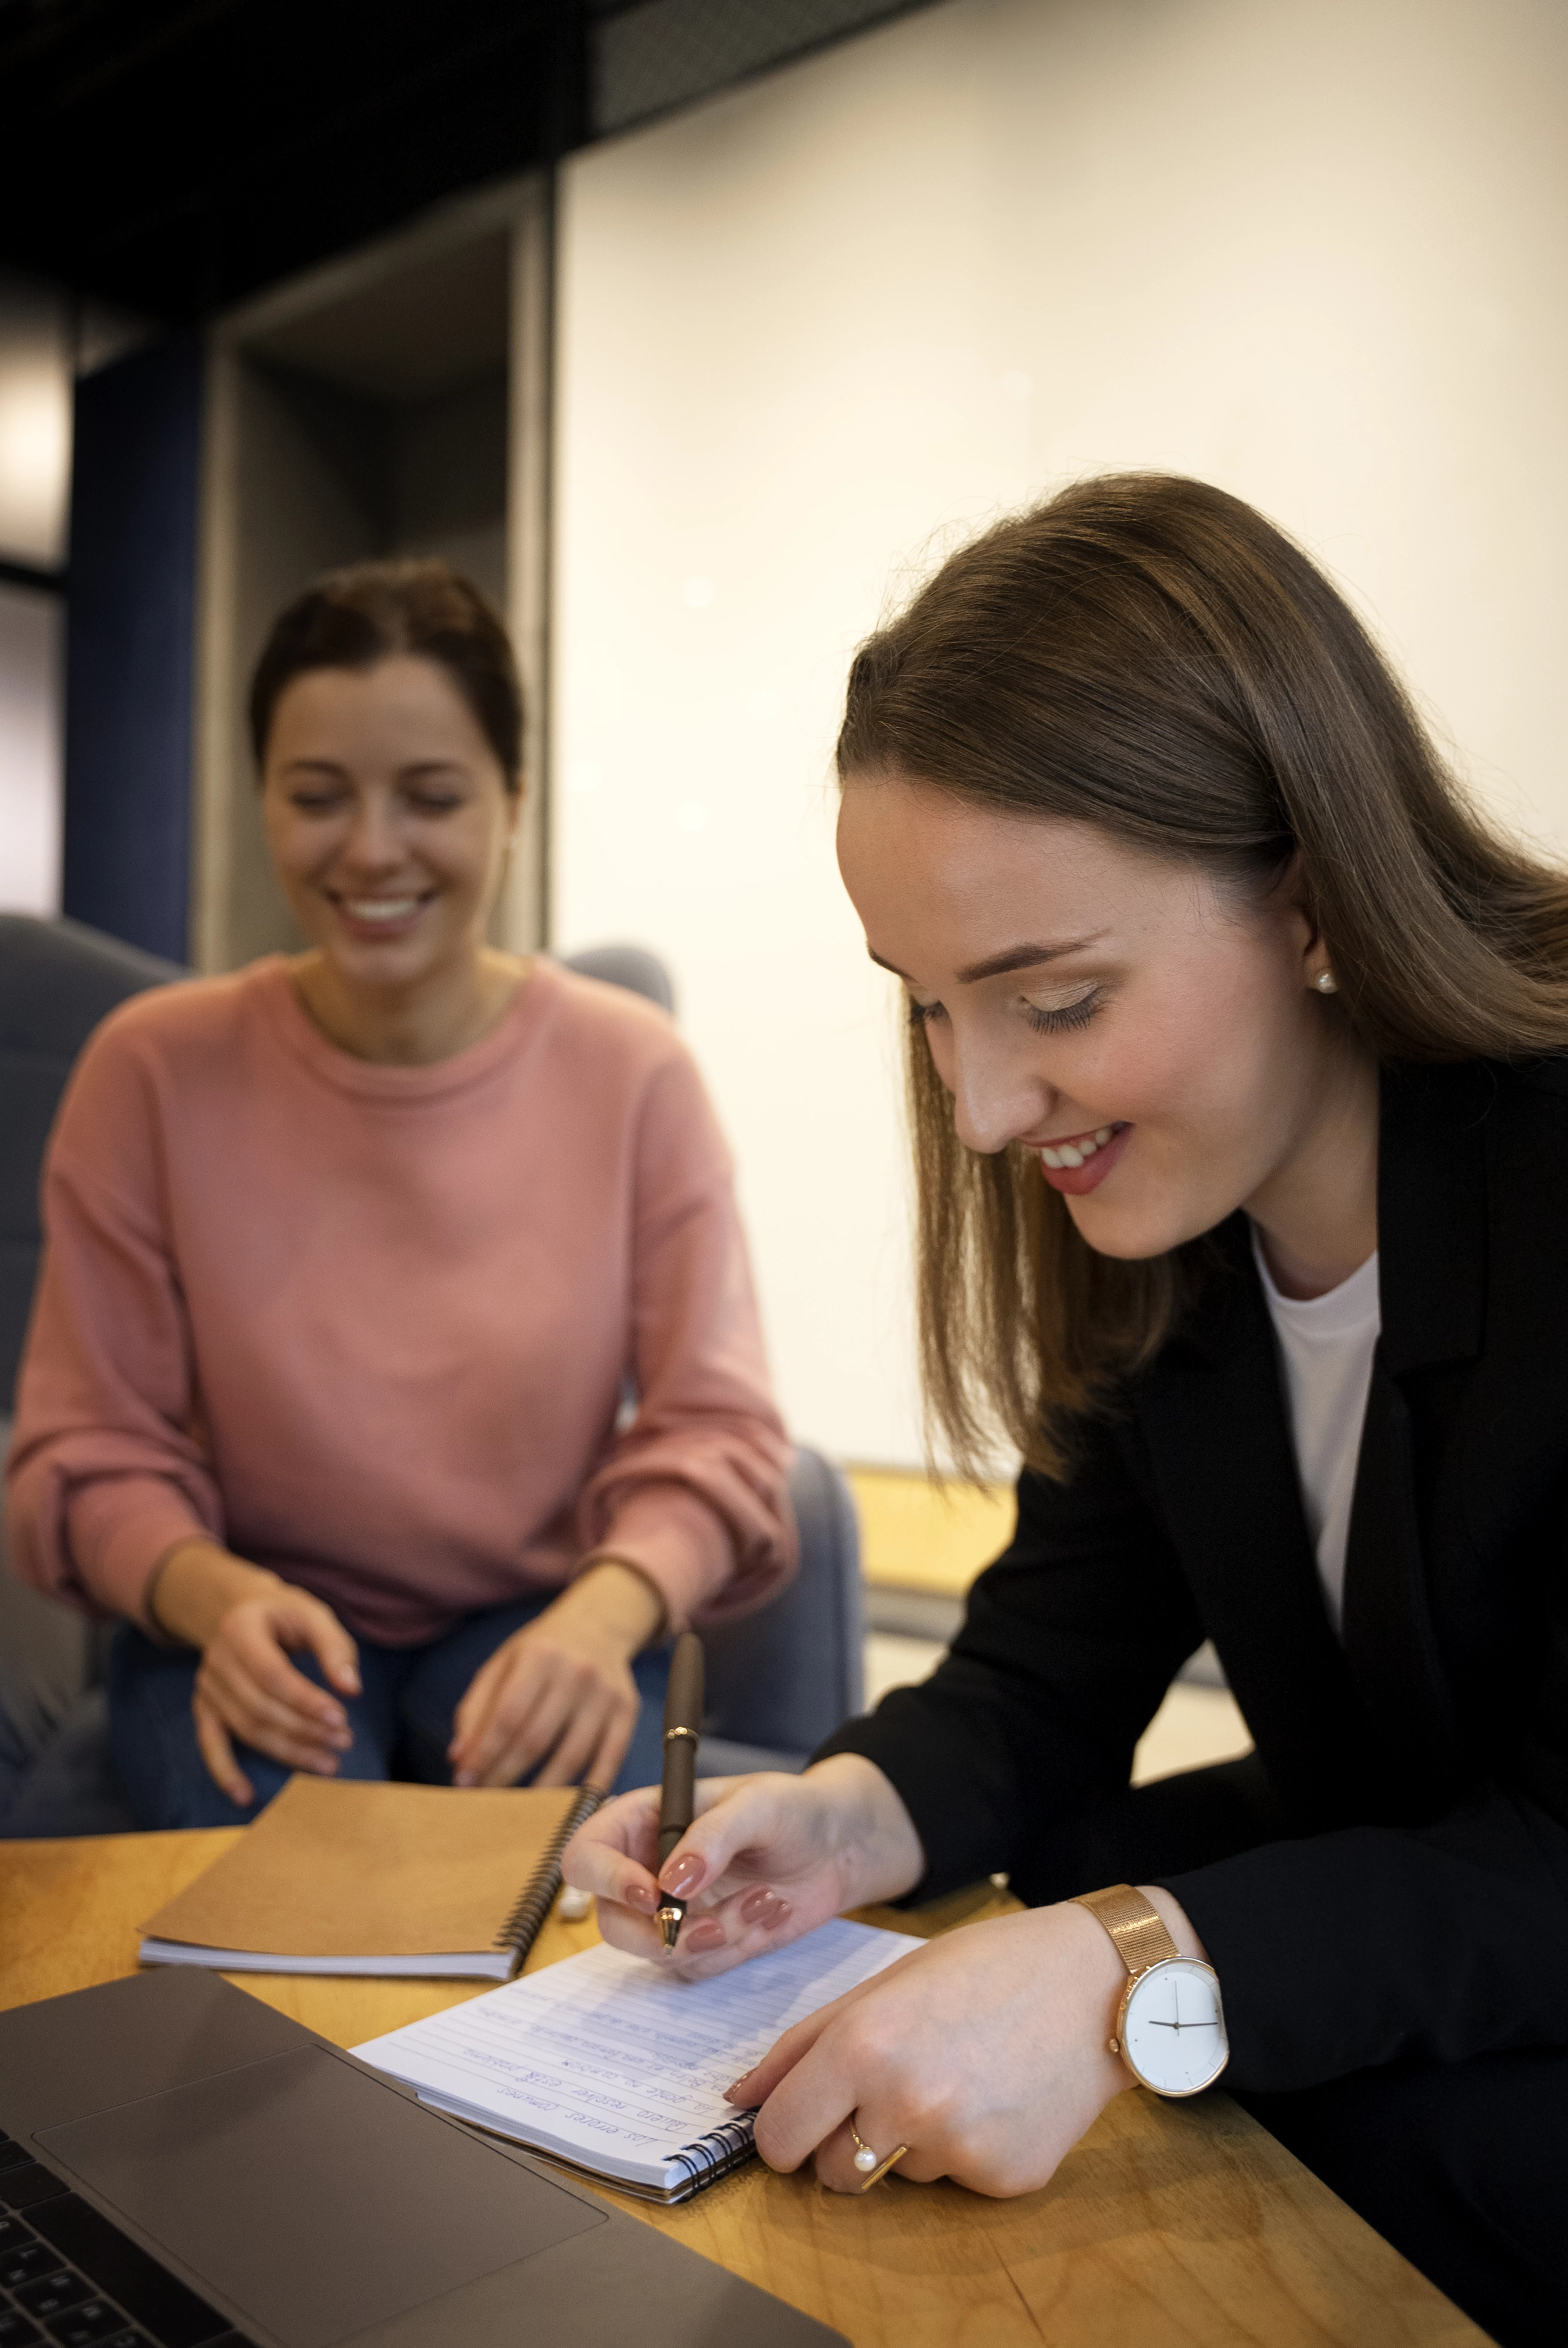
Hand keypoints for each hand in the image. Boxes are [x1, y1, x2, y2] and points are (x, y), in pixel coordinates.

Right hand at [148, 1539, 361, 1807]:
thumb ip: (334, 1648)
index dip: (306, 1701)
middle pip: (260, 1707)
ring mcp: (207, 1688)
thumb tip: (352, 1689)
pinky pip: (210, 1745)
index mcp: (241, 1630)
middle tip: (344, 1742)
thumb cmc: (284, 1613)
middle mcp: (216, 1661)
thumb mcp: (312, 1613)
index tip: (341, 1718)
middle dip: (305, 1730)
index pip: (273, 1675)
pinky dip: (225, 1772)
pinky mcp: (204, 1708)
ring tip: (328, 1762)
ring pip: (246, 1729)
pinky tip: (245, 1796)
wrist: (238, 1610)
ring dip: (287, 1751)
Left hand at [448, 1560, 663, 1790]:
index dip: (484, 1754)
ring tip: (518, 1808)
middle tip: (485, 1799)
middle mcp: (577, 1673)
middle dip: (505, 1775)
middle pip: (536, 1740)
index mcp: (540, 1656)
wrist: (599, 1624)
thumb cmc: (541, 1650)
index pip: (507, 1717)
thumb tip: (460, 1760)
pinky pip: (608, 1761)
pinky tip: (565, 1806)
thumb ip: (476, 1709)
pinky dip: (586, 1789)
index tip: (465, 1782)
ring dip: (540, 1791)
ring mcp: (606, 1694)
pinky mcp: (628, 1712)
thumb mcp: (502, 1664)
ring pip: (571, 1758)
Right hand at [562, 1754, 925, 1973]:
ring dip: (713, 1936)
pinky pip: (697, 1967)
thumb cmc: (794, 1807)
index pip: (587, 1856)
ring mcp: (673, 1912)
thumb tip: (669, 1884)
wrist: (840, 1845)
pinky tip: (771, 1910)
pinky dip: (735, 1947)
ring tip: (766, 1899)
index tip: (653, 1896)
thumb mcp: (758, 1804)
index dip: (605, 1880)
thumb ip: (712, 1837)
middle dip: (660, 1933)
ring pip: (656, 1952)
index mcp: (642, 1822)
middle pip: (610, 1920)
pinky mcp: (703, 1942)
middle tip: (713, 1926)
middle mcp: (646, 1869)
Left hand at [728, 1883, 1208, 2196]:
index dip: (782, 2132)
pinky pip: (956, 2182)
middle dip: (844, 2141)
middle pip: (831, 2172)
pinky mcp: (1004, 2177)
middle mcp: (904, 2102)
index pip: (779, 2137)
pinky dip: (967, 2150)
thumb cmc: (984, 1969)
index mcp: (863, 2046)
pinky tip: (997, 2098)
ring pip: (895, 2177)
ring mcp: (957, 2146)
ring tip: (957, 2079)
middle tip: (888, 2090)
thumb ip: (802, 2047)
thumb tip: (739, 2100)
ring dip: (910, 2143)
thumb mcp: (882, 1987)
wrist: (1093, 1983)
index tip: (799, 2120)